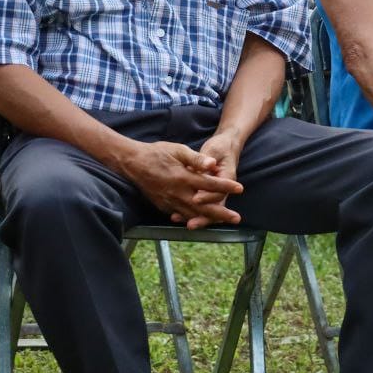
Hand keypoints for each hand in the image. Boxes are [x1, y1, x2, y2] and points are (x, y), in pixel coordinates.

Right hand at [117, 140, 243, 227]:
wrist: (132, 163)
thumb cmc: (157, 153)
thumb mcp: (178, 150)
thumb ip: (196, 158)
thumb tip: (213, 164)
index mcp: (183, 177)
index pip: (209, 184)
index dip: (225, 187)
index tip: (240, 189)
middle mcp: (177, 193)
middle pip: (203, 207)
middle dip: (221, 214)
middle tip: (237, 218)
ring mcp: (169, 202)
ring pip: (192, 215)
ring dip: (209, 219)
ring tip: (224, 222)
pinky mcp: (163, 206)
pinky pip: (180, 215)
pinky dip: (192, 219)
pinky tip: (202, 221)